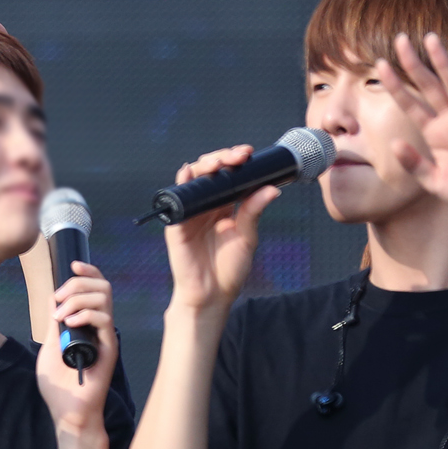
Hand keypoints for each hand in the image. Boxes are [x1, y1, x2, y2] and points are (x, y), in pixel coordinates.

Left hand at [36, 262, 117, 432]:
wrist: (68, 411)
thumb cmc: (60, 384)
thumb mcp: (49, 345)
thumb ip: (53, 322)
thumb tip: (52, 297)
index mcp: (88, 323)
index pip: (96, 288)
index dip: (88, 272)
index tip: (72, 266)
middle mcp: (100, 327)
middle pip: (102, 287)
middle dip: (77, 284)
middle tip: (58, 299)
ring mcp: (105, 336)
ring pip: (104, 298)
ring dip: (77, 299)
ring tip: (60, 316)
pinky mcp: (109, 348)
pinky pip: (104, 319)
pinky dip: (85, 314)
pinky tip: (68, 324)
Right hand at [162, 147, 279, 313]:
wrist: (212, 294)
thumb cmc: (229, 269)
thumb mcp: (247, 237)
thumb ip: (253, 212)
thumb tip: (271, 188)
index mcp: (224, 207)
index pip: (228, 176)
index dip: (237, 162)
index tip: (250, 154)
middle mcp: (206, 206)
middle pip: (210, 172)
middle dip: (223, 158)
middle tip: (240, 155)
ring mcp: (190, 212)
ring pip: (193, 179)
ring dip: (205, 165)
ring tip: (220, 162)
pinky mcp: (176, 223)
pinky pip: (176, 198)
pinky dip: (181, 183)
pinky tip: (189, 172)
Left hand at [377, 32, 447, 211]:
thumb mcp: (434, 181)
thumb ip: (414, 164)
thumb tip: (394, 145)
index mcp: (434, 132)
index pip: (409, 103)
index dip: (395, 84)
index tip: (379, 65)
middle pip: (428, 85)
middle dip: (414, 62)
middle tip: (399, 39)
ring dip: (441, 61)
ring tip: (429, 38)